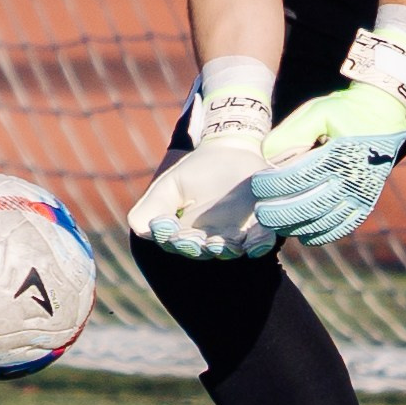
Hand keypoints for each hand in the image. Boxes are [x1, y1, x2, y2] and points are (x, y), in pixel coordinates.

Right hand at [128, 137, 275, 258]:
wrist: (233, 153)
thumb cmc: (197, 171)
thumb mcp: (171, 184)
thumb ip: (153, 206)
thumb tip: (145, 229)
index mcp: (183, 232)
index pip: (171, 241)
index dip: (166, 235)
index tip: (163, 223)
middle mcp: (208, 240)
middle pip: (199, 251)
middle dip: (194, 245)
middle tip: (192, 238)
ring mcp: (236, 237)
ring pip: (229, 250)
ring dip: (225, 249)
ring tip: (221, 243)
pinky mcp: (260, 228)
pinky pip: (260, 241)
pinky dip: (259, 242)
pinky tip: (256, 240)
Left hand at [251, 81, 405, 245]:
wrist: (383, 114)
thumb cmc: (343, 111)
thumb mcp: (316, 112)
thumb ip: (290, 134)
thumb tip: (266, 157)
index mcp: (337, 155)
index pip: (296, 178)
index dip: (271, 186)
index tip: (256, 185)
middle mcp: (351, 178)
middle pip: (308, 206)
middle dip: (278, 212)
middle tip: (260, 211)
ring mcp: (361, 193)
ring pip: (324, 221)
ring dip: (296, 226)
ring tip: (275, 223)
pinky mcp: (366, 201)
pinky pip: (344, 226)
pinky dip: (322, 235)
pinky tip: (302, 234)